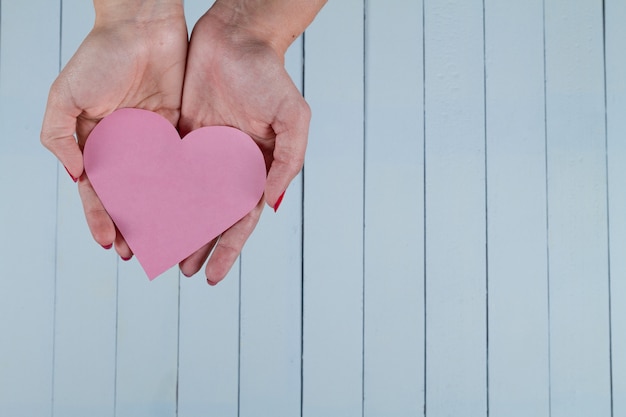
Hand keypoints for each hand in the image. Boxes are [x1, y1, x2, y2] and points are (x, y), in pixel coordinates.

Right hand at [40, 1, 187, 259]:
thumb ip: (60, 138)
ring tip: (167, 241)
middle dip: (132, 225)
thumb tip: (76, 177)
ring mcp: (153, 142)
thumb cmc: (100, 55)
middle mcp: (125, 147)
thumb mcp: (65, 97)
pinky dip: (184, 189)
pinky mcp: (179, 132)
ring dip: (160, 215)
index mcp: (95, 143)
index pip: (97, 190)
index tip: (109, 243)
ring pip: (157, 188)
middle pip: (128, 196)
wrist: (142, 25)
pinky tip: (190, 210)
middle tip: (140, 254)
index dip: (101, 218)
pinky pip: (181, 167)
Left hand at [177, 4, 313, 283]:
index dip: (228, 249)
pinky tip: (143, 211)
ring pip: (186, 199)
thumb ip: (287, 162)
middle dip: (199, 245)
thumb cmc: (270, 76)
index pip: (241, 219)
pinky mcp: (181, 136)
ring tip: (159, 251)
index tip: (213, 276)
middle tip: (182, 271)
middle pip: (211, 216)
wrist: (236, 37)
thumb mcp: (293, 119)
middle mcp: (229, 166)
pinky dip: (156, 193)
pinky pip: (167, 170)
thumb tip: (268, 203)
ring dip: (175, 225)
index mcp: (256, 169)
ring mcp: (204, 153)